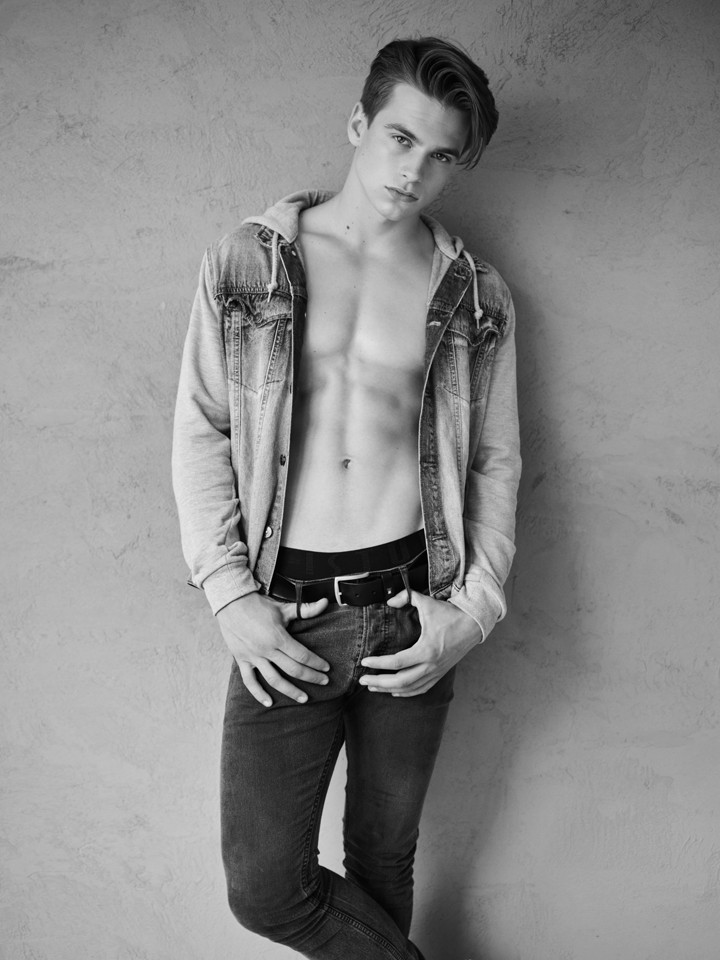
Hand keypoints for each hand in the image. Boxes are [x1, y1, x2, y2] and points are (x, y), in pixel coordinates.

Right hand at [217, 592, 329, 705]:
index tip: (327, 668)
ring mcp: (253, 657)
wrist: (231, 603)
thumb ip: (306, 609)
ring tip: (303, 698)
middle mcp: (266, 650)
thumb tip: (325, 602)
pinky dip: (258, 694)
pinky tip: (269, 703)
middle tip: (324, 682)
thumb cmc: (259, 605)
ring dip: (290, 691)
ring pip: (274, 680)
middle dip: (311, 677)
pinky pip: (249, 681)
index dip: (316, 663)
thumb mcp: (283, 608)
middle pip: (293, 669)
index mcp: (278, 637)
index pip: (302, 655)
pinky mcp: (242, 659)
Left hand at [359, 590, 481, 696]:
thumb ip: (407, 597)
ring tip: (373, 687)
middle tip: (363, 680)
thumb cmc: (451, 615)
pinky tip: (395, 691)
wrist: (474, 625)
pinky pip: (421, 689)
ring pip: (410, 688)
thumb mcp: (427, 603)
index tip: (364, 661)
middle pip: (400, 681)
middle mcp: (431, 665)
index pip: (396, 662)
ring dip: (389, 689)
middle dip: (379, 683)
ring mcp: (436, 672)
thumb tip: (390, 600)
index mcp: (426, 650)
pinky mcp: (440, 673)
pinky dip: (407, 692)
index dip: (378, 663)